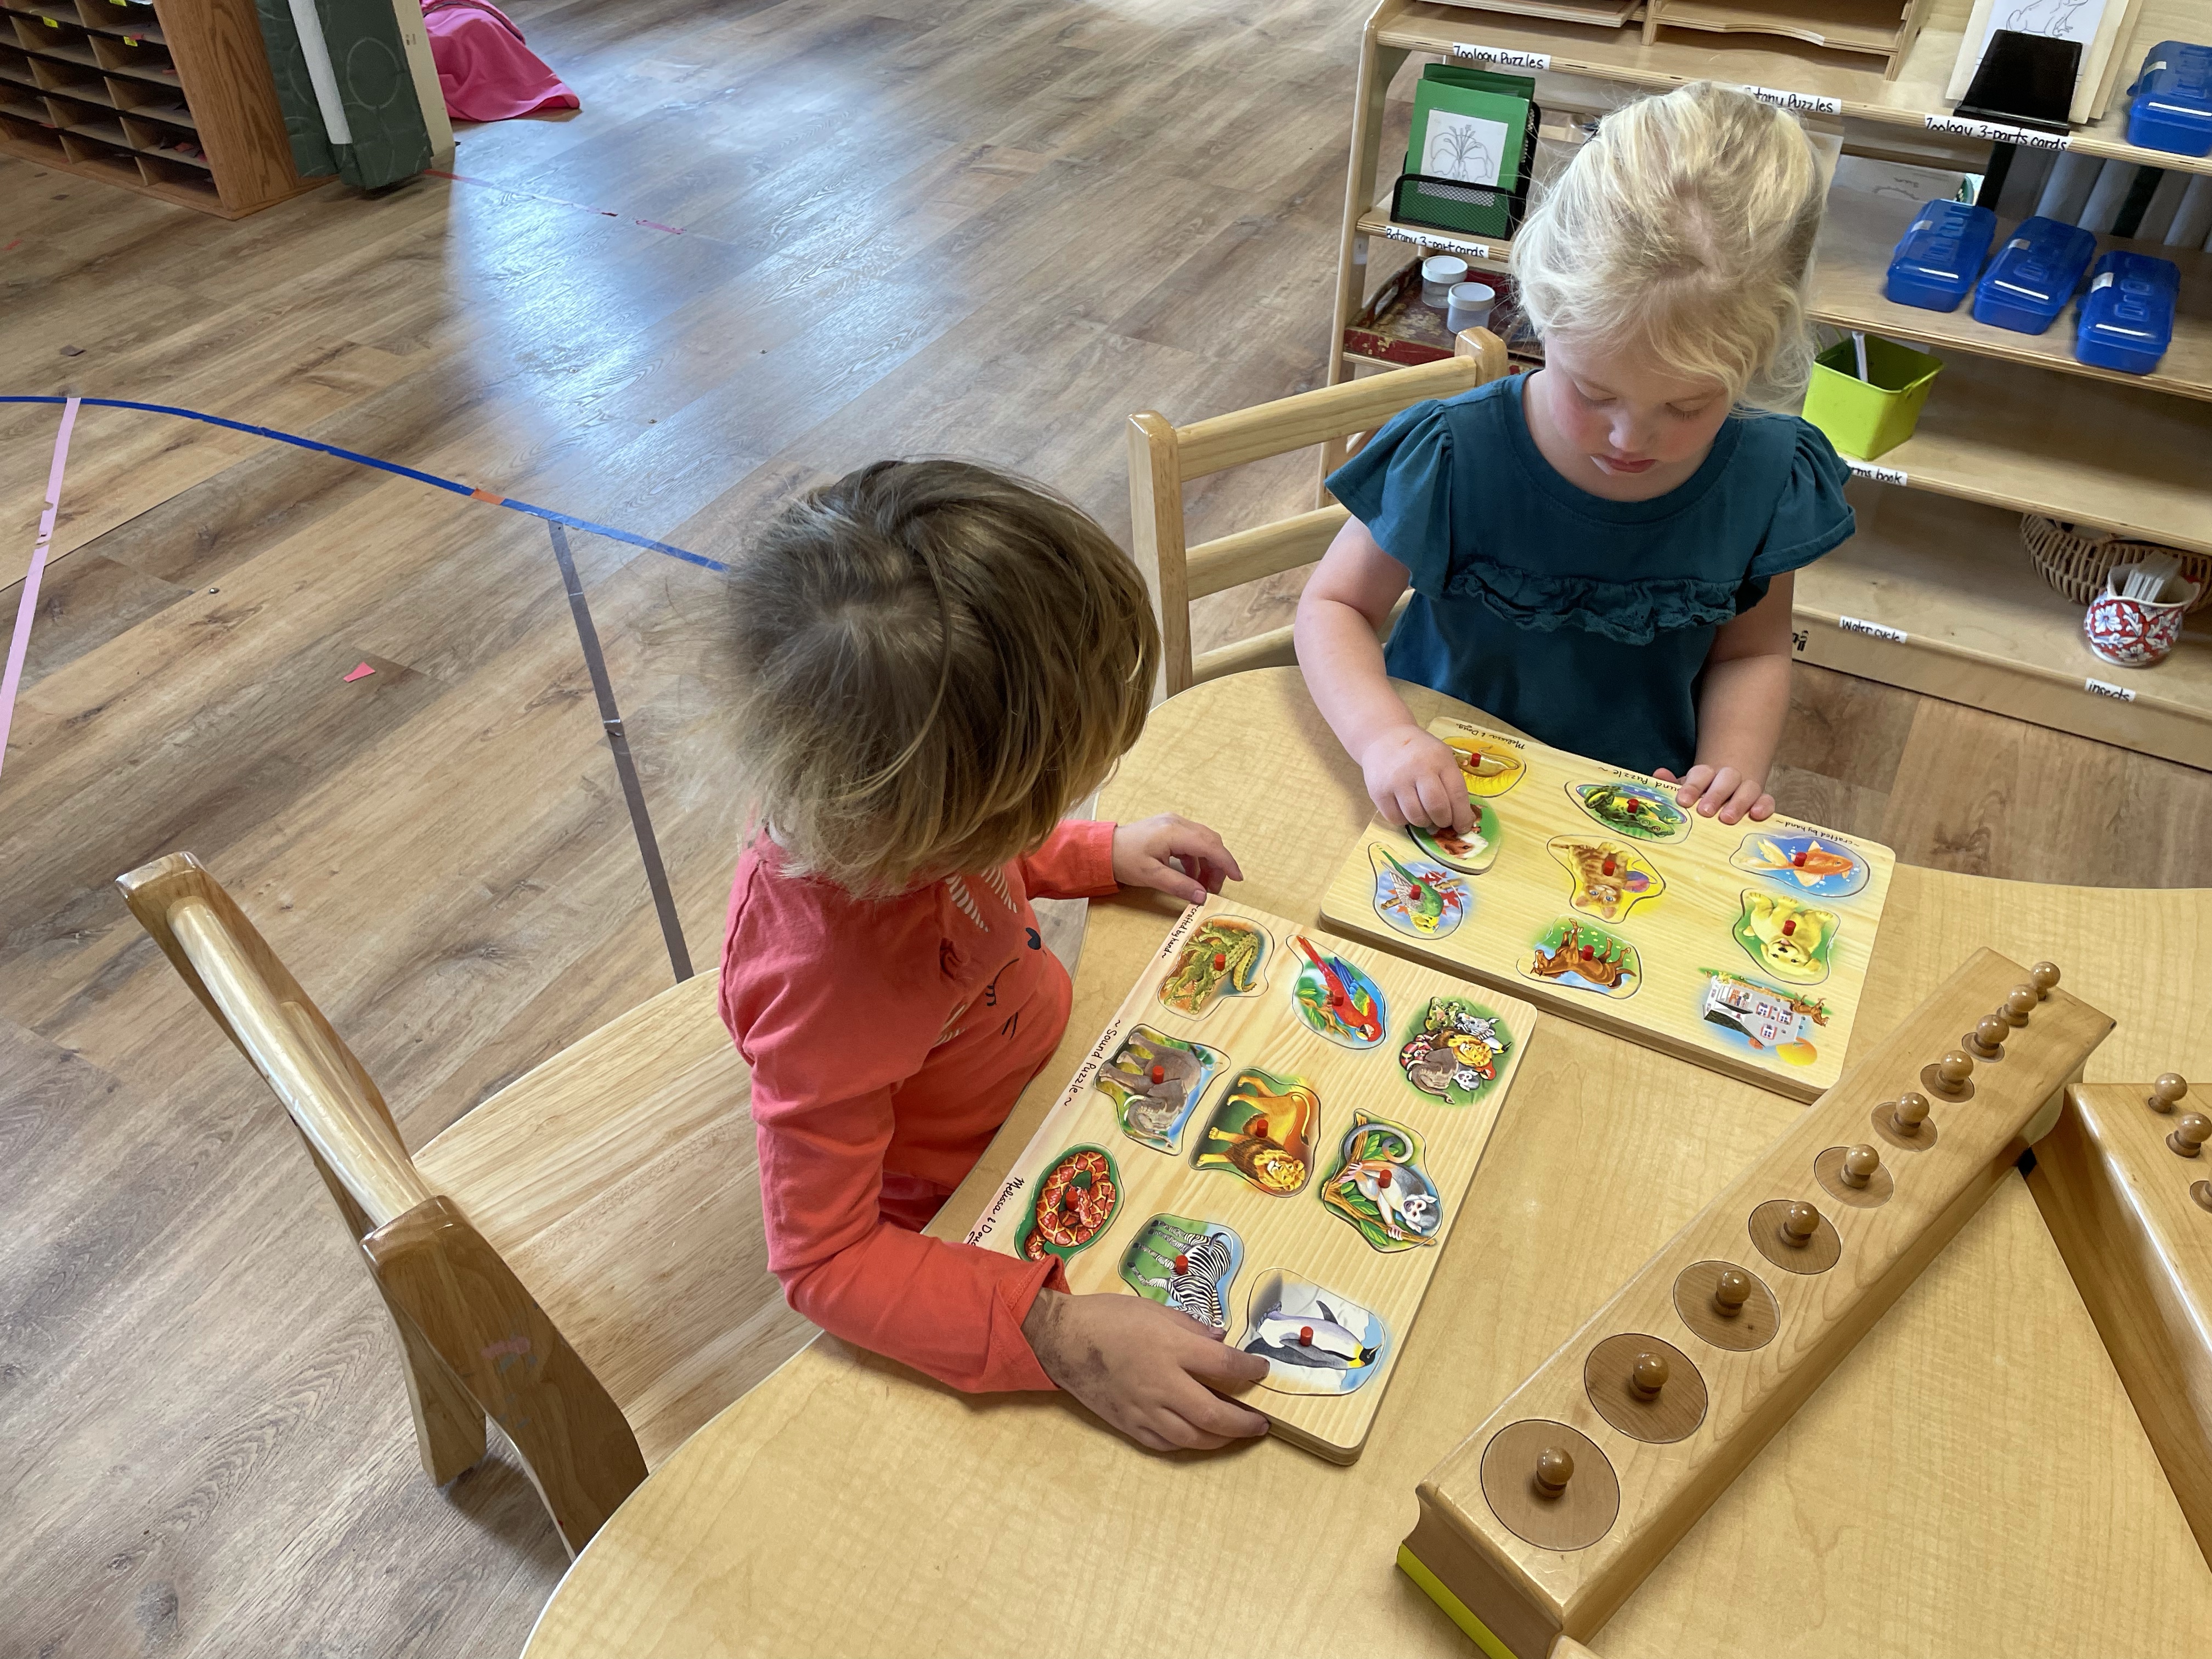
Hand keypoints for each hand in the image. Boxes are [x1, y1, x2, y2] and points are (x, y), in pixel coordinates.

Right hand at [1023, 1289, 1270, 1451]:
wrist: (1063, 1339)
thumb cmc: (1109, 1317)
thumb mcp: (1154, 1309)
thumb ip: (1191, 1327)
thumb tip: (1220, 1339)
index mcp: (1172, 1348)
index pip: (1225, 1364)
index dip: (1250, 1370)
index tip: (1261, 1370)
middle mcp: (1162, 1383)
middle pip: (1214, 1413)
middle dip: (1244, 1422)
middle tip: (1260, 1423)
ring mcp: (1144, 1408)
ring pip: (1192, 1437)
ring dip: (1219, 1438)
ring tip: (1233, 1433)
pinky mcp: (1128, 1424)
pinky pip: (1164, 1443)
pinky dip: (1186, 1443)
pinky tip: (1195, 1436)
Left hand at [1111, 814, 1242, 905]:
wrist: (1103, 848)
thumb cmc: (1124, 860)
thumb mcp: (1151, 876)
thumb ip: (1179, 885)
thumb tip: (1203, 896)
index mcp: (1174, 832)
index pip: (1210, 846)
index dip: (1226, 862)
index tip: (1237, 878)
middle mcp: (1177, 823)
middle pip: (1210, 841)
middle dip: (1218, 865)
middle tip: (1215, 889)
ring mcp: (1174, 823)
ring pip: (1203, 841)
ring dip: (1208, 863)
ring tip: (1203, 886)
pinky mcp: (1169, 828)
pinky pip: (1192, 842)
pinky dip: (1197, 859)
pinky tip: (1192, 875)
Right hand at [1359, 726, 1471, 832]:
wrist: (1384, 737)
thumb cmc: (1419, 751)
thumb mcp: (1441, 756)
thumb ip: (1451, 782)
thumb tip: (1459, 817)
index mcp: (1439, 759)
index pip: (1457, 794)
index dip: (1462, 816)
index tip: (1463, 826)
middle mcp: (1418, 769)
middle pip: (1437, 808)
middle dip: (1443, 821)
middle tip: (1442, 821)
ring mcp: (1396, 781)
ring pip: (1416, 817)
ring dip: (1424, 822)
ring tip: (1424, 814)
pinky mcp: (1378, 792)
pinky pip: (1396, 818)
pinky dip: (1404, 820)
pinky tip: (1406, 810)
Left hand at [1654, 764, 1773, 824]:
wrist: (1727, 791)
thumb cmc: (1701, 796)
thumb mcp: (1686, 791)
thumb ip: (1671, 784)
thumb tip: (1658, 774)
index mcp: (1707, 774)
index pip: (1701, 774)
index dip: (1693, 786)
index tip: (1684, 801)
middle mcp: (1729, 778)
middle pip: (1726, 779)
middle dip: (1715, 795)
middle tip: (1705, 812)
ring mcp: (1747, 788)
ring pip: (1748, 788)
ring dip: (1738, 802)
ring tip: (1727, 819)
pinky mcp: (1762, 801)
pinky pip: (1767, 800)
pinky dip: (1764, 805)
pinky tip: (1756, 815)